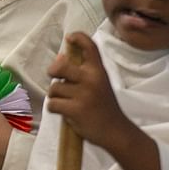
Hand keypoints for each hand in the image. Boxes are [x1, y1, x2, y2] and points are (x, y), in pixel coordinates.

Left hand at [46, 33, 133, 148]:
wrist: (115, 131)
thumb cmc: (103, 106)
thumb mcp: (98, 84)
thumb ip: (81, 71)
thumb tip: (60, 56)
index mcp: (99, 71)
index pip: (90, 47)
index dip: (78, 38)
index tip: (70, 38)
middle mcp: (92, 79)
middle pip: (60, 67)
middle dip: (53, 71)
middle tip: (55, 77)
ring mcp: (83, 94)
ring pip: (54, 88)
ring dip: (56, 96)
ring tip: (68, 102)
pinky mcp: (75, 109)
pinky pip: (52, 104)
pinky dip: (55, 109)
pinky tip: (66, 112)